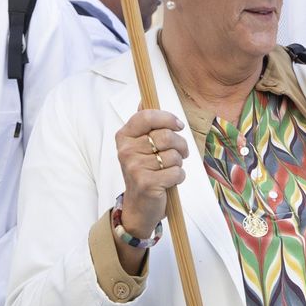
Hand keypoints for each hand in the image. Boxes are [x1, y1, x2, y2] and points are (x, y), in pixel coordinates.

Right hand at [114, 109, 188, 240]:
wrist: (138, 207)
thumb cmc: (144, 172)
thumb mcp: (139, 146)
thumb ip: (143, 123)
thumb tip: (144, 98)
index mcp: (124, 136)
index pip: (147, 116)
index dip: (168, 118)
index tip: (178, 125)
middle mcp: (126, 150)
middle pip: (167, 136)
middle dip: (181, 145)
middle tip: (180, 153)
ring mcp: (135, 167)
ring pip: (174, 155)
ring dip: (179, 164)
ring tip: (170, 169)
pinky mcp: (146, 183)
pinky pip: (177, 172)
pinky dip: (179, 177)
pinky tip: (169, 181)